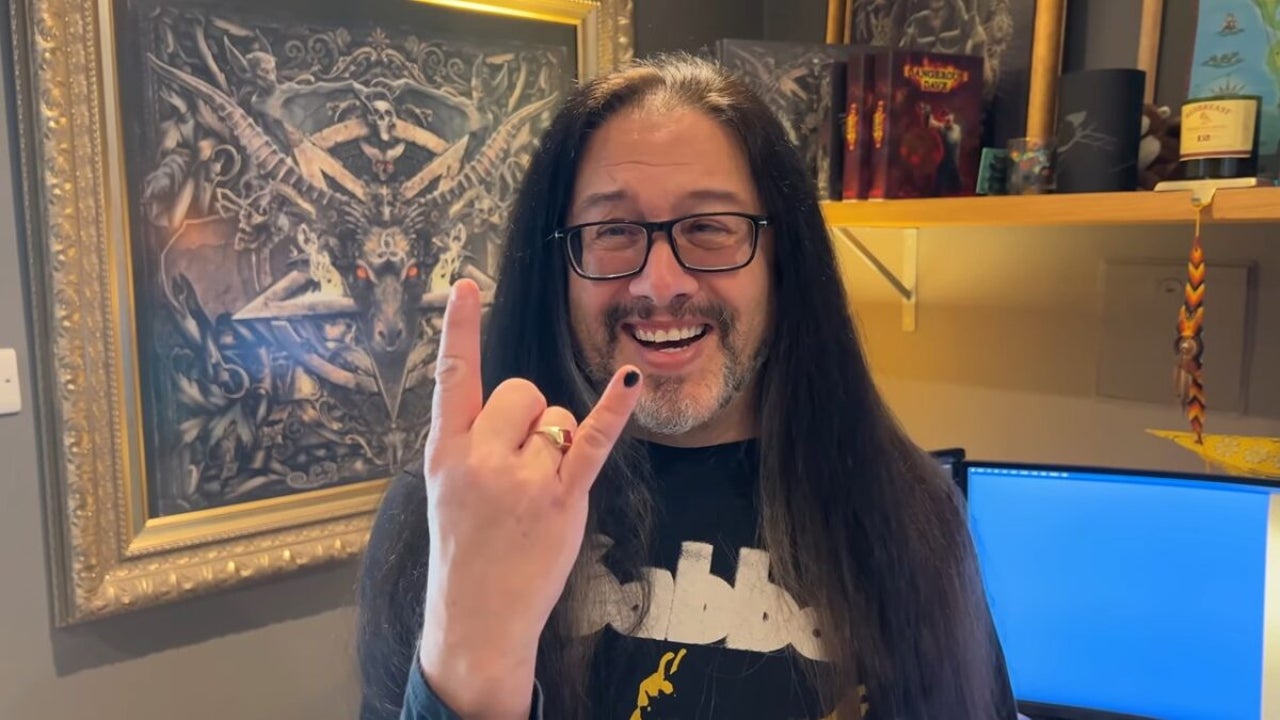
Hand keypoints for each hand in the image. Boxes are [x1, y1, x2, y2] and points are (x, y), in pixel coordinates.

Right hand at [418, 279, 641, 718]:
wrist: (474, 620)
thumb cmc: (464, 553)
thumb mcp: (443, 491)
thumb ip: (469, 443)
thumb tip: (517, 408)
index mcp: (443, 452)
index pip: (452, 377)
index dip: (459, 328)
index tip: (464, 285)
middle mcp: (479, 459)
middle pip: (521, 390)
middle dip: (530, 415)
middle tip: (522, 464)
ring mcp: (520, 480)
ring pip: (555, 418)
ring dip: (556, 446)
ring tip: (536, 495)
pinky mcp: (561, 499)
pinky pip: (592, 440)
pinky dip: (614, 408)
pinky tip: (629, 377)